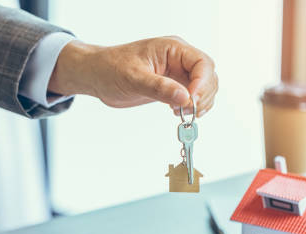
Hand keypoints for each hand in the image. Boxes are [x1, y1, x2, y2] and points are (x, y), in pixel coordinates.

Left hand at [48, 36, 217, 116]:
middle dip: (203, 95)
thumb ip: (159, 88)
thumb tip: (185, 98)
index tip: (192, 101)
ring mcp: (177, 73)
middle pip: (208, 76)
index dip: (202, 84)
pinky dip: (193, 107)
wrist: (97, 75)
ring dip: (200, 103)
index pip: (201, 63)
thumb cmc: (110, 69)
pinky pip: (194, 96)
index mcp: (172, 48)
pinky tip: (179, 112)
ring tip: (182, 112)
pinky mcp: (173, 86)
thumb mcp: (133, 78)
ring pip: (205, 88)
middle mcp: (179, 59)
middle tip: (188, 111)